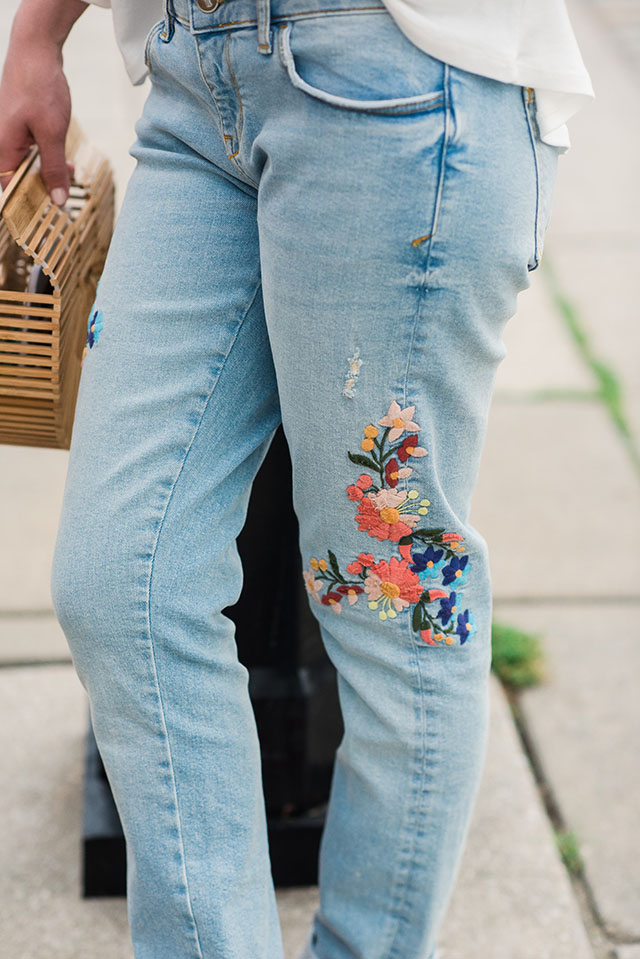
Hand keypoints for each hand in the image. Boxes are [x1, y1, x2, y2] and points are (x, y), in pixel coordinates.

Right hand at [0, 0, 86, 202]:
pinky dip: (48, 160)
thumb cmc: (39, 88)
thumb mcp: (53, 133)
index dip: (27, 207)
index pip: (10, 189)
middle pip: (20, 180)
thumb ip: (54, 168)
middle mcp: (3, 143)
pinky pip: (33, 152)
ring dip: (48, 175)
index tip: (47, 220)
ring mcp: (11, 134)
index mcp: (4, 148)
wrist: (35, 50)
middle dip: (42, 192)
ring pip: (28, 166)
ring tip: (70, 177)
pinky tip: (65, 162)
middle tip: (65, 202)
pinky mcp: (21, 127)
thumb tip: (57, 200)